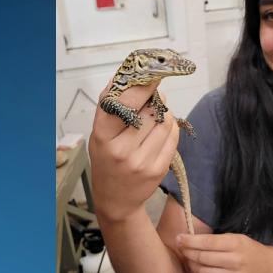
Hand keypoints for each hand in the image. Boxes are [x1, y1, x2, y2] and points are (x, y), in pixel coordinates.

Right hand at [89, 82, 179, 223]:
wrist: (116, 199)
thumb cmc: (107, 160)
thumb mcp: (100, 133)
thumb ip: (110, 105)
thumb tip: (125, 75)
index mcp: (102, 136)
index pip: (125, 102)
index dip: (141, 85)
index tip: (151, 73)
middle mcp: (121, 149)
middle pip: (148, 109)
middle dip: (154, 97)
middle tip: (153, 93)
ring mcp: (141, 161)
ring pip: (164, 121)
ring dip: (163, 112)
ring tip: (154, 115)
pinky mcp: (158, 169)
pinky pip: (172, 136)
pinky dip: (170, 126)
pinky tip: (161, 129)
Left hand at [176, 233, 272, 272]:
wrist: (267, 268)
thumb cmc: (249, 249)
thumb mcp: (236, 238)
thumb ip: (216, 239)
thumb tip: (190, 239)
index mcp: (236, 244)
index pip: (207, 243)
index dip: (190, 241)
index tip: (179, 238)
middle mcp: (235, 261)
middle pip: (202, 258)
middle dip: (188, 252)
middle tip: (182, 248)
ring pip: (203, 272)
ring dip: (192, 266)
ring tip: (190, 260)